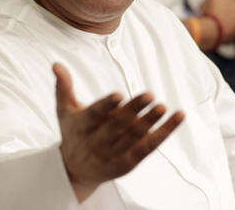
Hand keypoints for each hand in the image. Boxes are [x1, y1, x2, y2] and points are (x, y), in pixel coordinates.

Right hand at [53, 63, 183, 201]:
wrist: (75, 172)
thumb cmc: (73, 133)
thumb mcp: (64, 111)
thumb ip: (63, 87)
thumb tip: (56, 64)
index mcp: (83, 126)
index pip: (95, 115)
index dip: (107, 105)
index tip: (118, 95)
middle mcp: (98, 141)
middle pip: (118, 125)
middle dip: (134, 111)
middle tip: (149, 95)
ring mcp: (114, 153)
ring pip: (134, 137)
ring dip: (150, 122)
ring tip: (162, 107)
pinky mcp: (129, 162)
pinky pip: (149, 147)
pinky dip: (165, 133)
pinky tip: (178, 117)